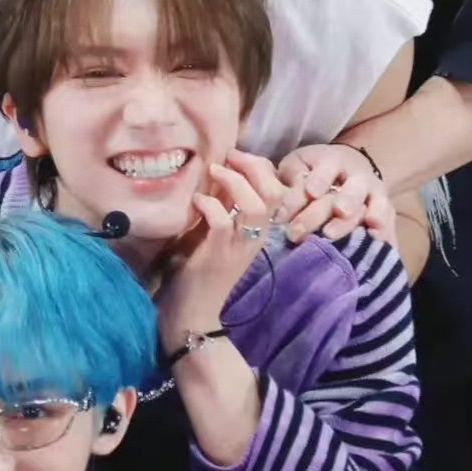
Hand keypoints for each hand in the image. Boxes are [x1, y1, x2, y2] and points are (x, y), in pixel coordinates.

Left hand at [155, 151, 289, 346]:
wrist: (194, 314)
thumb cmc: (201, 273)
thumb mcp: (218, 235)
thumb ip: (224, 209)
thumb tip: (220, 174)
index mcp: (259, 232)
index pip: (277, 191)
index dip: (261, 167)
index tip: (236, 156)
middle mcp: (256, 238)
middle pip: (274, 193)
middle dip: (254, 166)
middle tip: (230, 156)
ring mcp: (240, 248)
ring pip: (257, 206)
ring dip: (235, 182)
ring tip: (215, 171)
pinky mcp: (219, 256)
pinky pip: (222, 222)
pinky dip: (210, 205)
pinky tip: (196, 201)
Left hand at [278, 142, 396, 247]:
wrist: (350, 166)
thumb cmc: (314, 170)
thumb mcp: (299, 165)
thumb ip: (291, 178)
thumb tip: (281, 200)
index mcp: (333, 161)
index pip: (325, 171)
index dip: (318, 181)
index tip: (310, 193)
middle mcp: (357, 176)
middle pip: (350, 193)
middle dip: (340, 206)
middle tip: (325, 226)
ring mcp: (374, 193)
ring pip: (370, 207)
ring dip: (354, 222)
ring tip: (337, 235)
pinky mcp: (385, 210)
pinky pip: (387, 221)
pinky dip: (383, 231)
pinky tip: (374, 240)